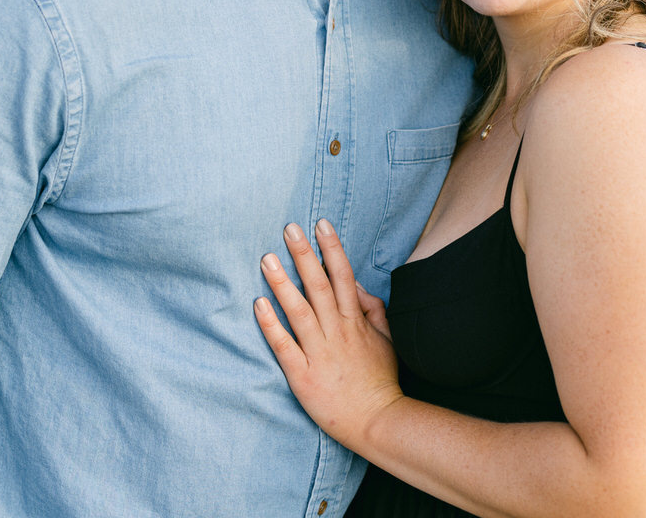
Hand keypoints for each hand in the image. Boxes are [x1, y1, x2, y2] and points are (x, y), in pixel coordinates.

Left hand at [256, 219, 402, 452]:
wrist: (376, 420)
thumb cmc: (380, 380)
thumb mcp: (387, 339)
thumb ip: (374, 310)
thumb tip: (358, 285)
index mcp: (356, 322)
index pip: (343, 277)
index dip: (332, 248)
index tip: (320, 224)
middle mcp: (337, 332)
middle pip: (319, 286)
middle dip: (304, 255)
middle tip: (288, 228)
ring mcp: (319, 353)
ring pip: (299, 311)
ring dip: (282, 284)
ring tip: (267, 259)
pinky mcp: (303, 375)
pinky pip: (284, 346)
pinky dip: (271, 325)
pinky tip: (258, 304)